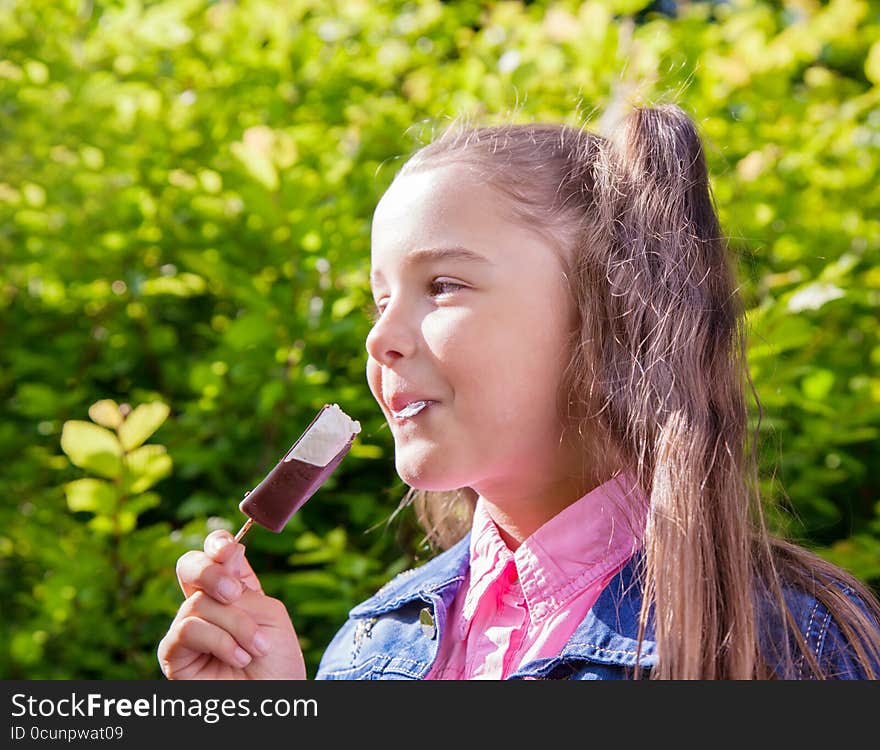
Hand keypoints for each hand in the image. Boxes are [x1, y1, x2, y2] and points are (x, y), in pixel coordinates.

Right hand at [157, 530, 306, 679]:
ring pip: (198, 603)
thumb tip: (225, 554)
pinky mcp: (174, 655)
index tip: (229, 550)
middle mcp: (206, 605)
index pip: (215, 554)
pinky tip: (238, 658)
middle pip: (189, 566)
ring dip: (235, 626)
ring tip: (254, 650)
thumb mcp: (270, 615)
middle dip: (210, 571)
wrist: (274, 700)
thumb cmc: (277, 662)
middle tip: (235, 594)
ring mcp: (188, 628)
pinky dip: (219, 641)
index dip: (217, 544)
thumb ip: (245, 588)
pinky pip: (187, 630)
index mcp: (233, 589)